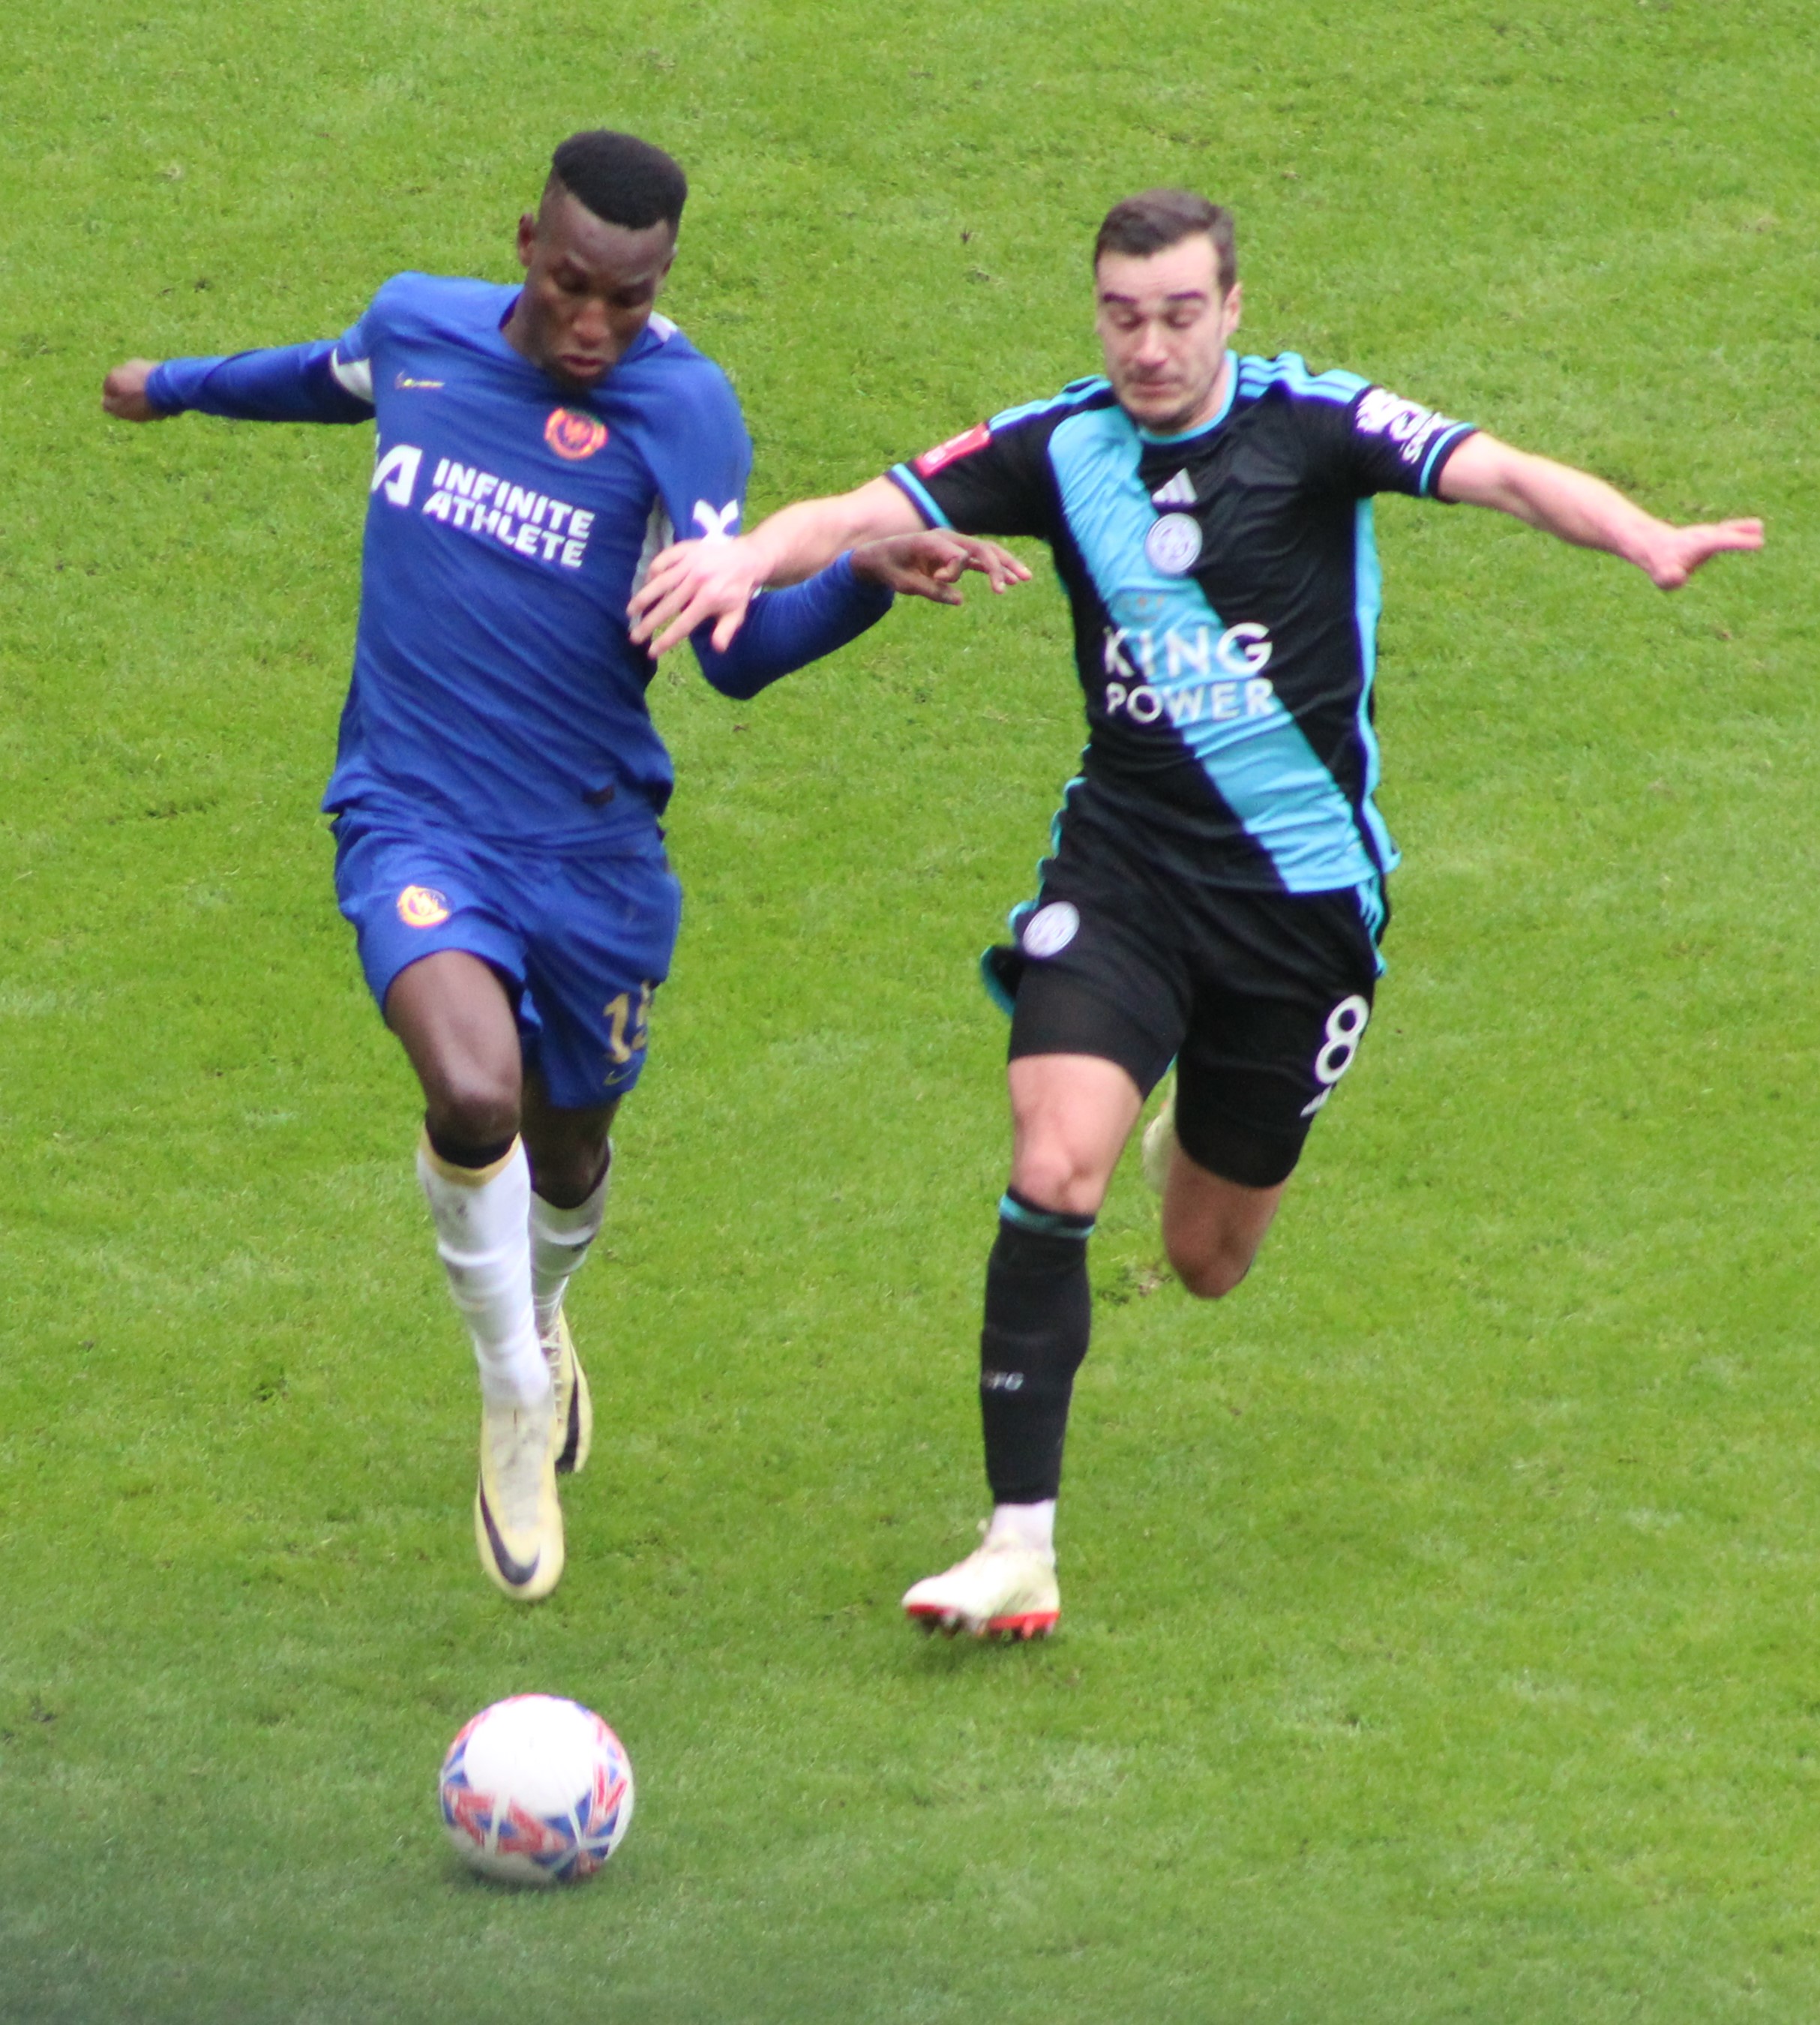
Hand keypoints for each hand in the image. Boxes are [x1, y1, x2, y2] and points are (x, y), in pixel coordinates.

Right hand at [101, 359, 163, 421]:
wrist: (169, 386)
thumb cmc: (141, 400)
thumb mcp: (121, 409)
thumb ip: (110, 406)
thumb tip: (105, 403)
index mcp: (112, 376)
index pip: (109, 391)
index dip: (119, 403)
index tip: (130, 413)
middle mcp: (124, 366)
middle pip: (126, 386)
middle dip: (134, 397)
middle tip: (144, 410)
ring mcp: (142, 364)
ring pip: (141, 383)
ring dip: (146, 393)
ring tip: (157, 406)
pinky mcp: (158, 365)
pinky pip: (154, 381)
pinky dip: (157, 389)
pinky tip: (166, 398)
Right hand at [628, 536, 766, 656]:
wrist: (747, 558)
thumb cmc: (738, 591)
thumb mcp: (737, 613)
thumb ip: (725, 630)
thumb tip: (718, 649)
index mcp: (710, 599)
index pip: (682, 625)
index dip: (666, 640)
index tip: (652, 652)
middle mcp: (697, 580)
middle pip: (666, 606)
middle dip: (647, 624)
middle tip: (633, 636)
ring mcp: (690, 563)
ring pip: (659, 582)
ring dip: (643, 597)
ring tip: (631, 611)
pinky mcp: (686, 549)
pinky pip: (663, 559)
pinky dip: (653, 570)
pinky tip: (646, 582)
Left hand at [849, 531, 1030, 603]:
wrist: (878, 555)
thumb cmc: (889, 568)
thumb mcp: (903, 583)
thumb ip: (930, 590)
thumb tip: (960, 599)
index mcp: (931, 541)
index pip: (956, 554)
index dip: (953, 571)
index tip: (938, 580)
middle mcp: (946, 539)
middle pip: (980, 548)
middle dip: (996, 566)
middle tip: (1005, 588)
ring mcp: (953, 545)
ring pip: (985, 552)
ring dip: (1005, 565)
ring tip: (1025, 578)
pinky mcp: (955, 555)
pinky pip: (980, 561)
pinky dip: (995, 569)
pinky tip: (1012, 581)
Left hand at [1635, 517, 1763, 589]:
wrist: (1655, 547)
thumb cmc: (1660, 566)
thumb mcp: (1663, 577)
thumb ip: (1670, 578)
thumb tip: (1679, 577)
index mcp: (1699, 544)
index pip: (1722, 542)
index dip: (1739, 542)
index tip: (1758, 543)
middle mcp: (1706, 536)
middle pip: (1727, 533)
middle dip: (1742, 534)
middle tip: (1759, 533)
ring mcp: (1709, 535)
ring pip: (1728, 529)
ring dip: (1743, 528)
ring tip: (1758, 526)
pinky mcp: (1711, 537)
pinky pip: (1728, 532)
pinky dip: (1740, 530)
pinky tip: (1755, 529)